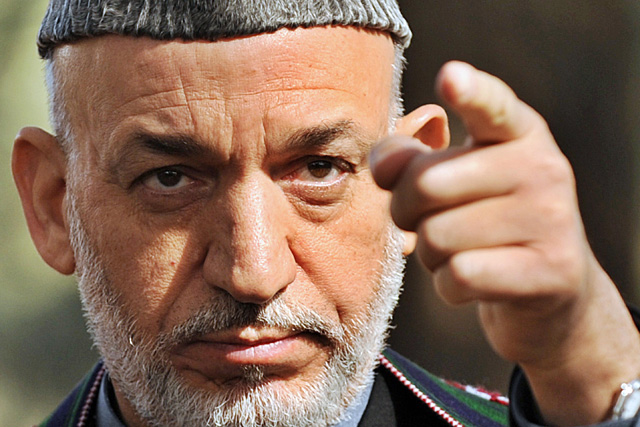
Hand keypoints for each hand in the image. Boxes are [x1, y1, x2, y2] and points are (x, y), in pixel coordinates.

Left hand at [371, 61, 639, 425]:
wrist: (550, 288)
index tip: (450, 77)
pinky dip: (448, 286)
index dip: (470, 92)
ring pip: (436, 237)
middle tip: (422, 219)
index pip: (491, 105)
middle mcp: (543, 168)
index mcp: (518, 133)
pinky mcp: (551, 272)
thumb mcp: (451, 178)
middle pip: (425, 184)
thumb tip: (382, 165)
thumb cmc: (482, 221)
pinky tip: (474, 280)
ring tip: (459, 251)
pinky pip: (457, 277)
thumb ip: (408, 160)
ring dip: (430, 254)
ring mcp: (553, 220)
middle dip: (404, 210)